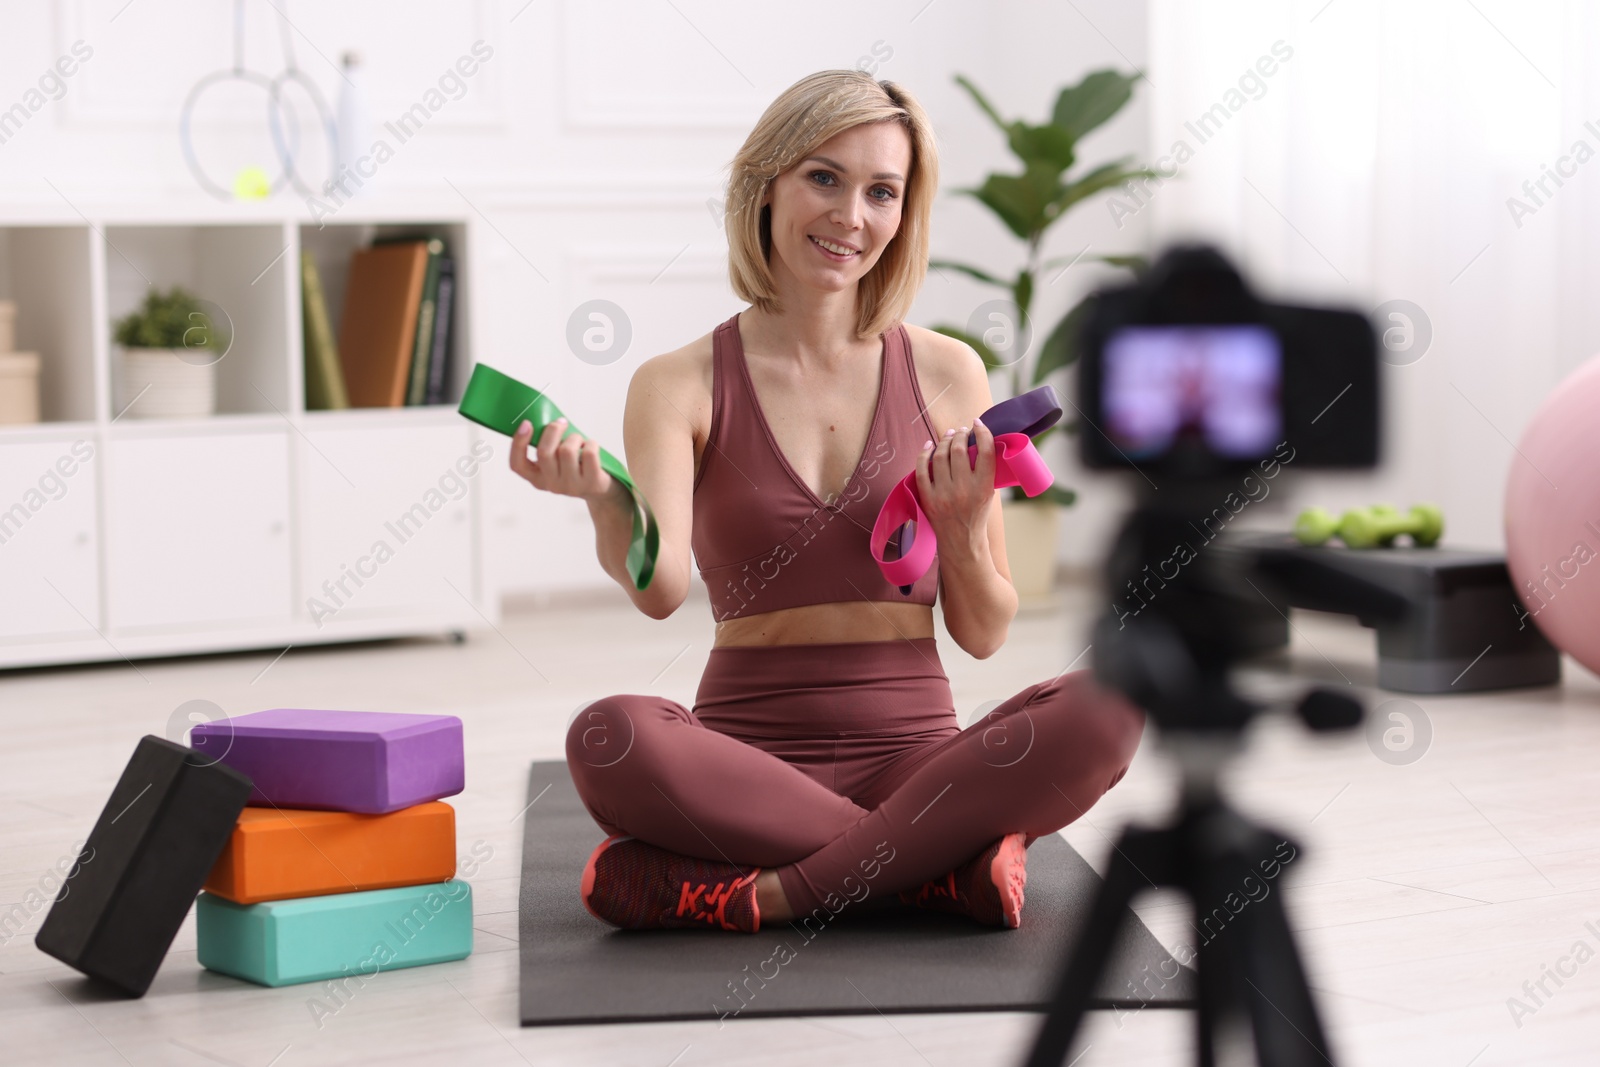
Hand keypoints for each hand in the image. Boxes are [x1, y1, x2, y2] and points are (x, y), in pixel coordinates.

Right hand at [509, 417, 613, 500]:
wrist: (599, 489)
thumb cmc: (574, 466)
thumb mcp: (555, 460)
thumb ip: (547, 445)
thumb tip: (547, 420)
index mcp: (537, 478)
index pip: (517, 465)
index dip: (518, 443)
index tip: (526, 424)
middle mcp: (552, 485)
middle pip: (544, 452)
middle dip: (553, 430)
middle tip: (562, 422)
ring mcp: (572, 486)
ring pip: (567, 450)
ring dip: (575, 438)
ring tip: (579, 441)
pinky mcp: (591, 483)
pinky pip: (588, 453)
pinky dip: (591, 443)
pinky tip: (591, 447)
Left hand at [914, 415, 994, 550]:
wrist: (962, 542)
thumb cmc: (977, 515)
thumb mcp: (989, 493)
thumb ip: (985, 470)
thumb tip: (976, 442)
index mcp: (984, 488)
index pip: (985, 451)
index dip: (982, 433)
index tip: (978, 424)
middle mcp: (963, 490)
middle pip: (959, 450)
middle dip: (960, 435)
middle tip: (962, 431)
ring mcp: (943, 494)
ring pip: (940, 456)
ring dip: (944, 442)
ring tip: (949, 436)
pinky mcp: (928, 499)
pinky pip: (922, 470)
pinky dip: (924, 454)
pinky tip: (928, 445)